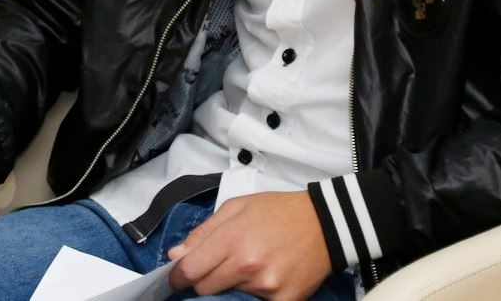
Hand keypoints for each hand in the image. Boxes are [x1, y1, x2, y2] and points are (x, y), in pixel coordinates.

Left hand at [167, 191, 332, 300]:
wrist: (324, 224)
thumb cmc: (277, 212)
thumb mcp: (235, 207)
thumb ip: (203, 232)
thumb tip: (176, 255)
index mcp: (232, 238)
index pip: (190, 271)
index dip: (177, 277)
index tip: (176, 279)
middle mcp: (247, 265)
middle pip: (205, 288)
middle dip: (203, 280)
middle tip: (216, 268)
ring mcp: (267, 286)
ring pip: (229, 295)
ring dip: (232, 284)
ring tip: (249, 264)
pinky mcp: (284, 300)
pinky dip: (254, 294)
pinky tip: (263, 277)